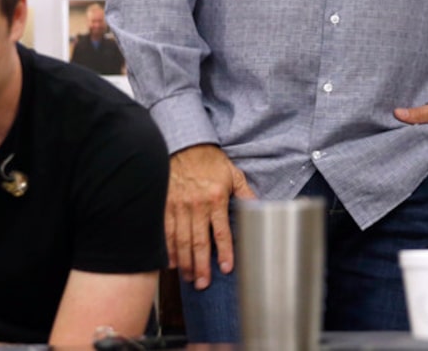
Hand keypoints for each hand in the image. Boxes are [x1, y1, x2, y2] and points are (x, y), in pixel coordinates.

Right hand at [166, 144, 254, 290]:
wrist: (185, 144)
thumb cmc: (210, 160)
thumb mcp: (233, 174)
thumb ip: (246, 194)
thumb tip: (262, 208)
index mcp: (216, 199)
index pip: (221, 232)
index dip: (224, 252)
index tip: (225, 268)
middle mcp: (197, 205)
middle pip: (199, 242)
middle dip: (201, 266)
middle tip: (202, 283)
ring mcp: (179, 206)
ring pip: (181, 240)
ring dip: (185, 262)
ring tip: (189, 278)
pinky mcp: (165, 205)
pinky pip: (166, 231)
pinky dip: (168, 248)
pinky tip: (170, 262)